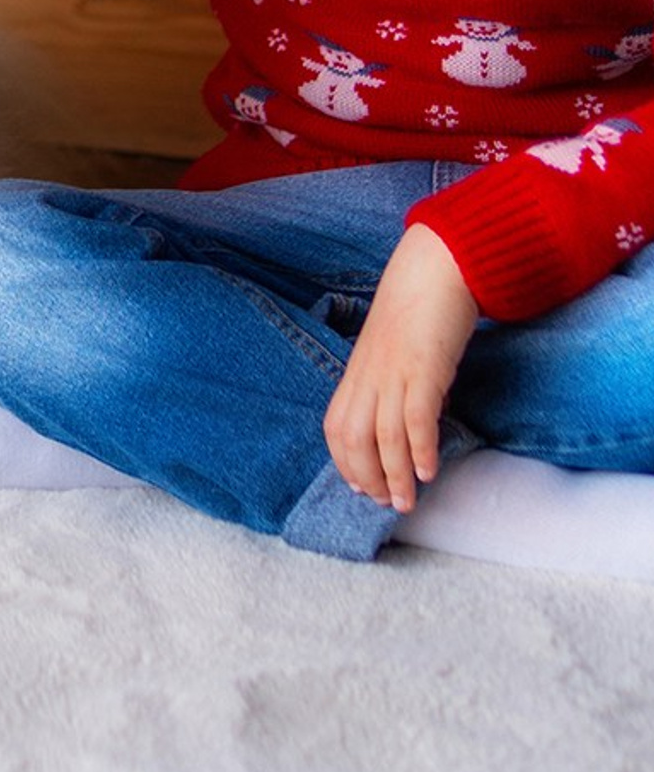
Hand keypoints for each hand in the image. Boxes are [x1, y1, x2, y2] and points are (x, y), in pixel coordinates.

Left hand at [323, 223, 479, 513]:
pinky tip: (428, 472)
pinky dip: (420, 448)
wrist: (435, 268)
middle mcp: (370, 373)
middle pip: (352, 435)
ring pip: (383, 434)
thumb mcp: (394, 351)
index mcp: (358, 370)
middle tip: (384, 503)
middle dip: (366, 476)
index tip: (358, 486)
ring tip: (406, 502)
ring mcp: (394, 370)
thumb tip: (405, 421)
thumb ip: (391, 382)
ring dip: (394, 475)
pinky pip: (416, 415)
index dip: (344, 460)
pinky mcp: (424, 366)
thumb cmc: (417, 311)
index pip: (336, 425)